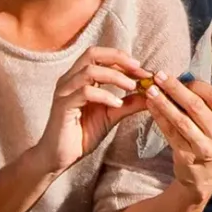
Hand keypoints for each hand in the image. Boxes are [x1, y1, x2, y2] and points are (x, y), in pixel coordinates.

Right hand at [38, 46, 146, 172]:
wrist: (60, 157)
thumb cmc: (83, 134)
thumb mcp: (111, 115)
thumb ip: (129, 103)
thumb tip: (151, 93)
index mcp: (79, 77)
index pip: (100, 55)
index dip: (122, 58)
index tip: (143, 69)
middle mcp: (70, 79)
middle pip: (93, 54)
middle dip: (119, 59)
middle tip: (139, 71)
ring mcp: (64, 91)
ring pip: (89, 71)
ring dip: (115, 76)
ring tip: (132, 87)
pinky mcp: (62, 106)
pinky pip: (84, 92)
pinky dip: (104, 95)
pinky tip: (116, 104)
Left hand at [143, 75, 211, 203]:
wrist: (204, 177)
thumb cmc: (206, 141)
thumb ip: (201, 104)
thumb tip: (179, 79)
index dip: (195, 84)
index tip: (178, 76)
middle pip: (196, 106)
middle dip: (175, 89)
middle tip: (159, 76)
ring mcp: (204, 146)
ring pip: (181, 120)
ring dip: (164, 103)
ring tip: (150, 91)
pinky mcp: (187, 156)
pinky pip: (171, 134)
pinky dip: (159, 118)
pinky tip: (150, 107)